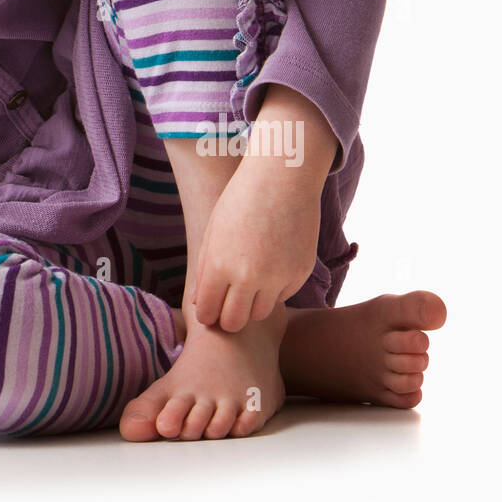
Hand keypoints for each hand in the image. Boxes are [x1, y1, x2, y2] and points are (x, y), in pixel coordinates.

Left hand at [191, 154, 321, 331]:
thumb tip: (201, 304)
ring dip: (252, 304)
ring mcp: (277, 277)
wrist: (281, 177)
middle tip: (228, 307)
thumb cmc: (240, 200)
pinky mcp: (300, 273)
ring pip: (260, 313)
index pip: (209, 313)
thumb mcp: (213, 232)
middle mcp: (248, 276)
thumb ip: (205, 270)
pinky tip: (271, 264)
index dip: (207, 315)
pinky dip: (275, 288)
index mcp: (219, 264)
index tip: (209, 311)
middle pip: (235, 323)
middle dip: (228, 319)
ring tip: (249, 283)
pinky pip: (283, 295)